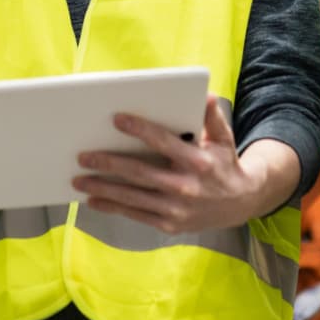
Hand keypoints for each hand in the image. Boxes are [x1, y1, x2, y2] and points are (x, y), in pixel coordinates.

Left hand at [73, 96, 285, 233]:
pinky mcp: (169, 225)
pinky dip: (112, 207)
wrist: (241, 204)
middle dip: (109, 164)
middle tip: (84, 155)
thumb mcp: (224, 138)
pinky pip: (135, 215)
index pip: (164, 143)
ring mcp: (175, 210)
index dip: (140, 130)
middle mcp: (185, 187)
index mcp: (198, 162)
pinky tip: (93, 199)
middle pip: (140, 173)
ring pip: (132, 197)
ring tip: (78, 178)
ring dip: (103, 188)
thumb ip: (212, 117)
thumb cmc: (225, 164)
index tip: (116, 119)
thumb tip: (205, 95)